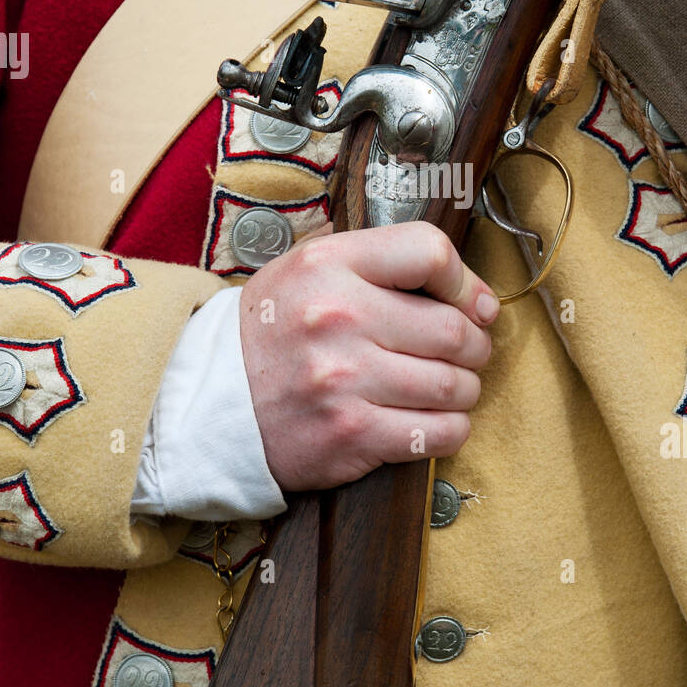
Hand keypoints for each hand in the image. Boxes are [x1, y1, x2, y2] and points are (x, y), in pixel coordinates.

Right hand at [239, 222, 498, 489]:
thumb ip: (383, 262)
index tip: (472, 304)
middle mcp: (338, 317)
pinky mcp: (351, 434)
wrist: (210, 401)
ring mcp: (345, 379)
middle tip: (467, 353)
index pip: (430, 252)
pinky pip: (439, 434)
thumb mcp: (312, 268)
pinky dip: (450, 429)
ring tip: (448, 387)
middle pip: (455, 329)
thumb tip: (475, 297)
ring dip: (464, 390)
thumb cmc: (276, 330)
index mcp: (330, 265)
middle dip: (475, 346)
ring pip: (455, 386)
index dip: (466, 281)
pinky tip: (432, 421)